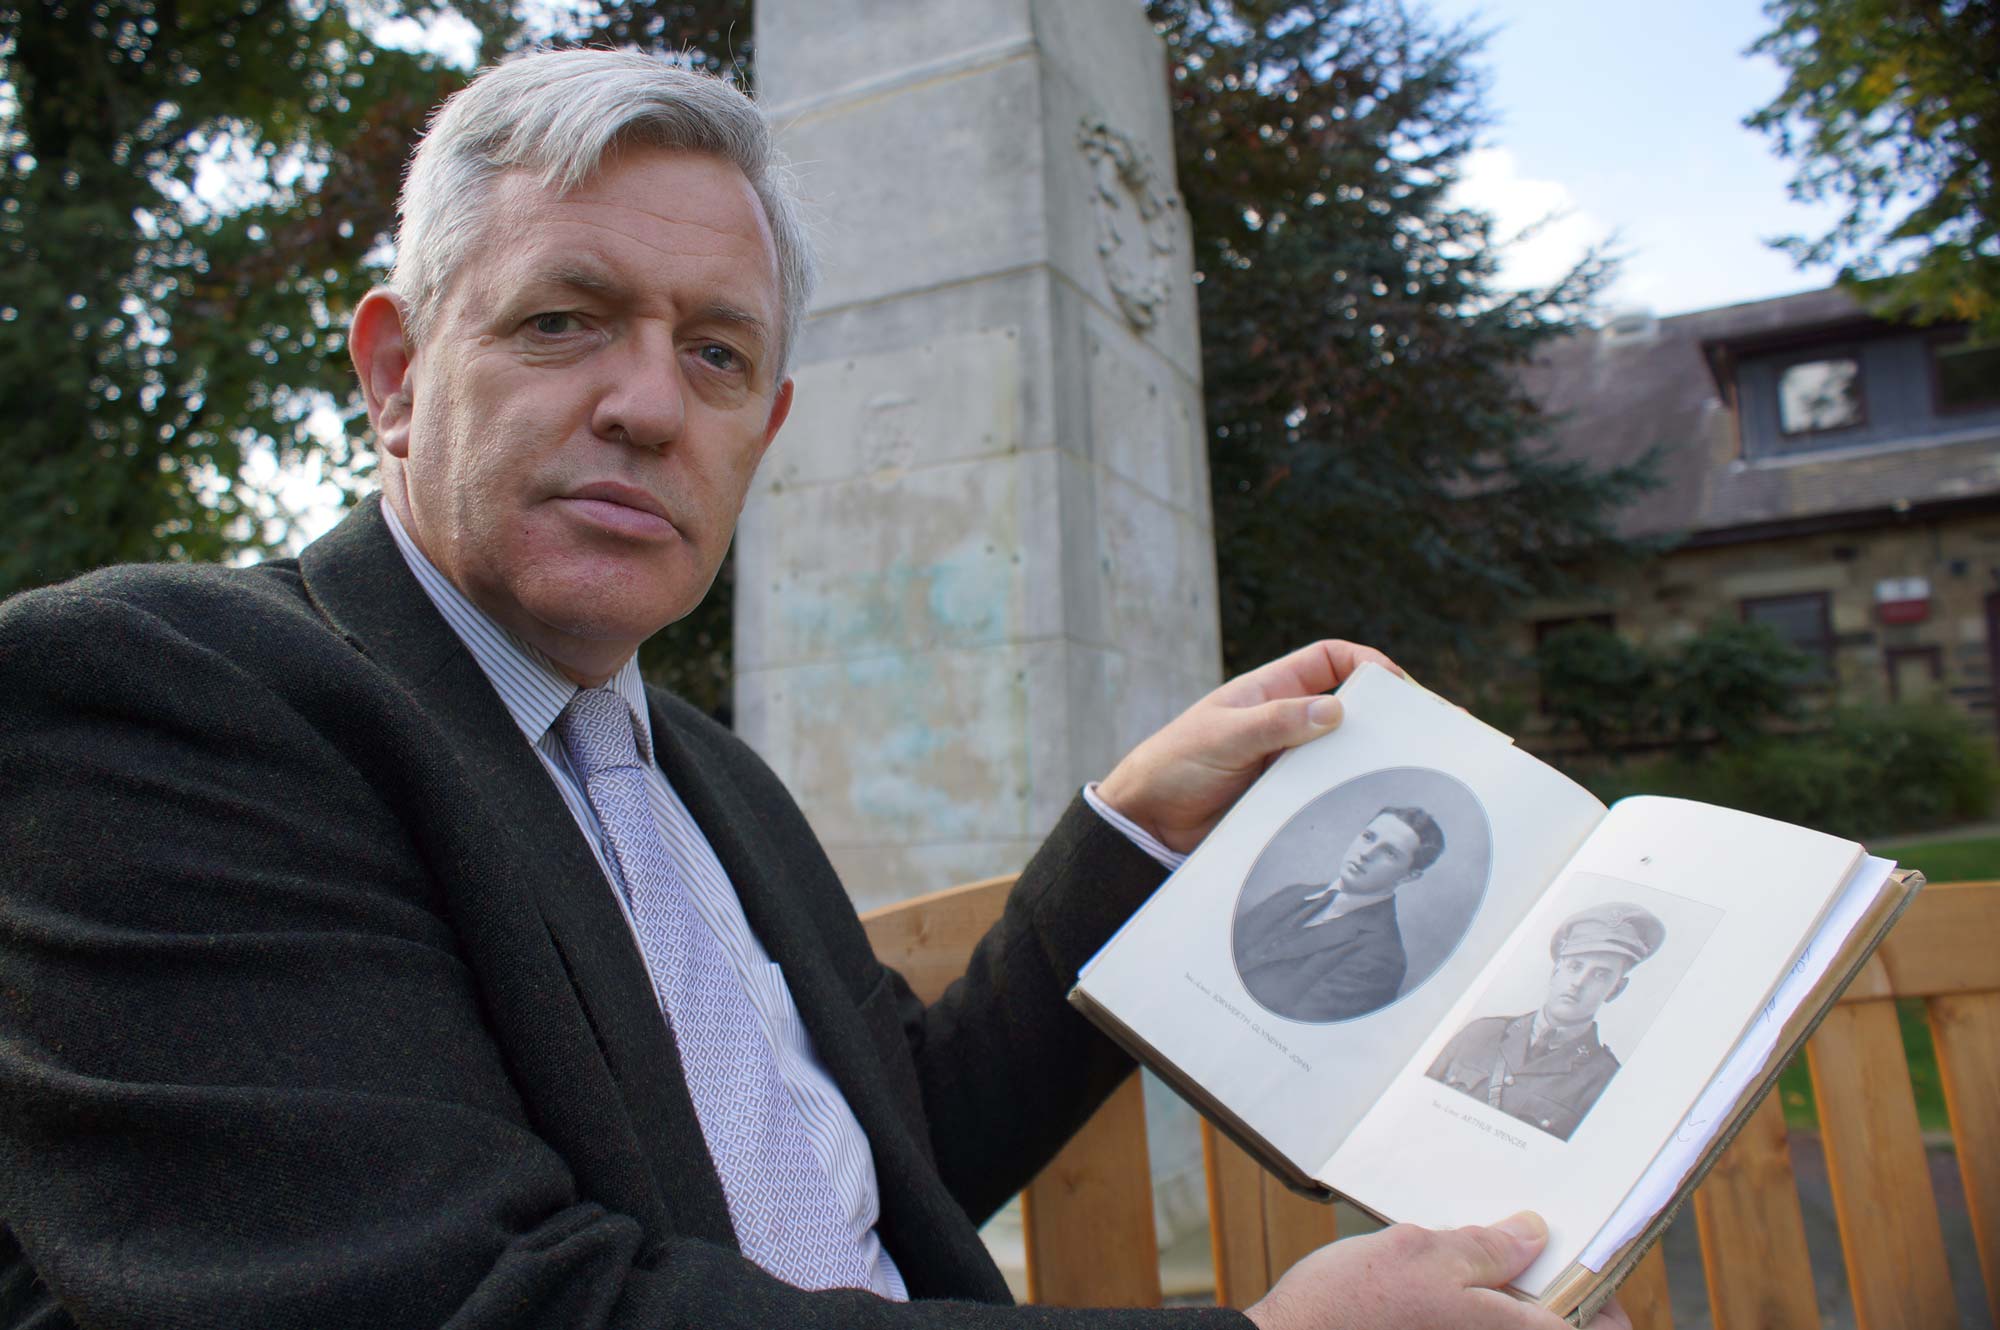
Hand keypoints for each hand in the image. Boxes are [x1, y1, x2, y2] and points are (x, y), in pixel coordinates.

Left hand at [1095, 640, 1398, 853]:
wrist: (1147, 822)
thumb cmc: (1173, 764)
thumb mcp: (1223, 736)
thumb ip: (1275, 723)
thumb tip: (1334, 711)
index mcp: (1270, 691)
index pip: (1329, 662)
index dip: (1366, 664)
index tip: (1397, 685)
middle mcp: (1286, 723)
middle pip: (1349, 708)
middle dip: (1387, 715)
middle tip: (1429, 731)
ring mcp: (1288, 761)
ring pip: (1343, 753)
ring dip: (1374, 759)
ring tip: (1414, 771)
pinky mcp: (1286, 798)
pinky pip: (1327, 791)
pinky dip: (1351, 795)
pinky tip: (1374, 805)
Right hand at [1244, 1213, 1633, 1329]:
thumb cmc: (1350, 1312)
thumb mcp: (1423, 1252)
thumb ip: (1486, 1246)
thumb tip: (1532, 1233)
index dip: (1609, 1306)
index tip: (1598, 1277)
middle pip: (1550, 1326)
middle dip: (1546, 1293)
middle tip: (1526, 1255)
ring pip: (1503, 1325)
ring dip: (1500, 1300)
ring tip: (1471, 1265)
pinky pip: (1469, 1328)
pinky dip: (1466, 1312)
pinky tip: (1435, 1289)